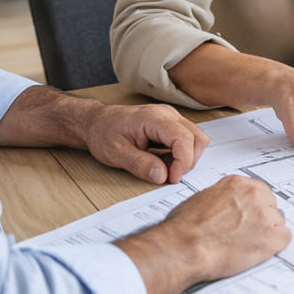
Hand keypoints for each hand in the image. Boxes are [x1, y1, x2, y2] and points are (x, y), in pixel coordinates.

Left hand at [83, 103, 209, 184]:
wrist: (97, 122)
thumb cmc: (103, 133)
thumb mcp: (116, 153)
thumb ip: (140, 165)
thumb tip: (162, 176)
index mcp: (154, 118)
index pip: (183, 138)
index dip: (183, 161)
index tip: (172, 178)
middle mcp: (168, 115)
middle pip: (197, 138)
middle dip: (188, 161)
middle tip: (169, 175)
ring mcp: (172, 118)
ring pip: (196, 139)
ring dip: (186, 158)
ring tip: (164, 167)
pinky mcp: (172, 125)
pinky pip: (188, 140)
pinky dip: (181, 155)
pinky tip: (164, 161)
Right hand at [116, 174, 290, 293]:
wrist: (184, 247)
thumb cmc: (184, 227)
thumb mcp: (201, 199)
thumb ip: (223, 199)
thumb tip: (228, 206)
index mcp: (238, 184)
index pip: (259, 191)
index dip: (254, 207)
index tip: (249, 217)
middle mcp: (254, 195)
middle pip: (271, 206)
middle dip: (262, 219)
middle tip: (247, 233)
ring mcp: (265, 215)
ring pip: (278, 222)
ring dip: (267, 233)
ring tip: (247, 245)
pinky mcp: (271, 237)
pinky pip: (284, 239)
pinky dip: (274, 247)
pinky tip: (258, 252)